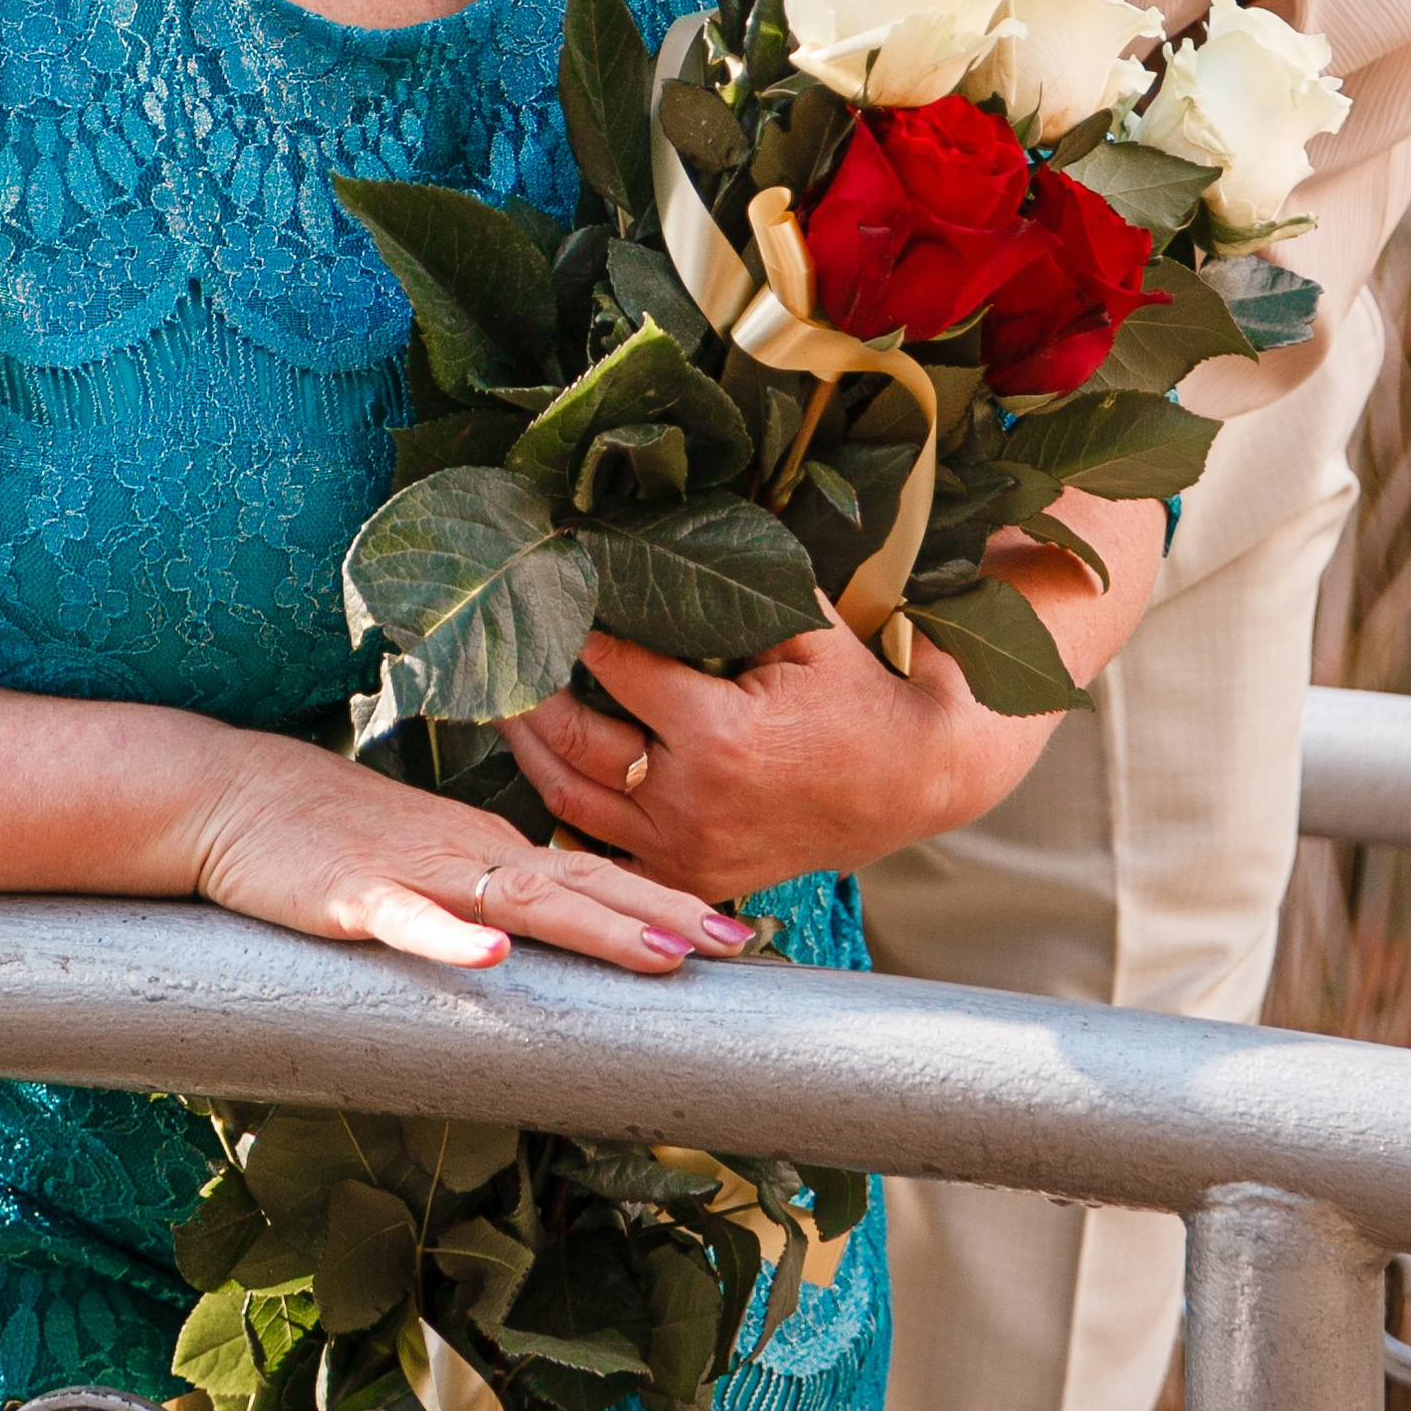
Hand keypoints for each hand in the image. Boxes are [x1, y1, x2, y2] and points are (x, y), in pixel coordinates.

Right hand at [183, 725, 763, 977]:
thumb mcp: (425, 867)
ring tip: (661, 953)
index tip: (739, 931)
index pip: (596, 879)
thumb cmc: (332, 837)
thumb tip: (552, 939)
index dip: (665, 905)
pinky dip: (450, 940)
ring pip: (519, 900)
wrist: (235, 793)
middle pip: (583, 887)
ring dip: (595, 927)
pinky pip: (406, 921)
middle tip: (741, 939)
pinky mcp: (350, 897)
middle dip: (663, 916)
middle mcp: (469, 856)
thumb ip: (486, 896)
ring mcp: (414, 873)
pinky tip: (491, 958)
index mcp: (491, 851)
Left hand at [500, 611, 1039, 904]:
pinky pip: (603, 849)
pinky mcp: (691, 875)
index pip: (615, 665)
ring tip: (503, 706)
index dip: (576, 625)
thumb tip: (657, 534)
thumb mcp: (806, 628)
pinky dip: (566, 811)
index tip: (547, 589)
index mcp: (719, 734)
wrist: (909, 783)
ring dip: (529, 751)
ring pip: (572, 801)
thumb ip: (735, 589)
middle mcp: (692, 800)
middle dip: (528, 690)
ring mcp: (687, 849)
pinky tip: (544, 771)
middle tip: (501, 649)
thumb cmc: (856, 695)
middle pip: (575, 739)